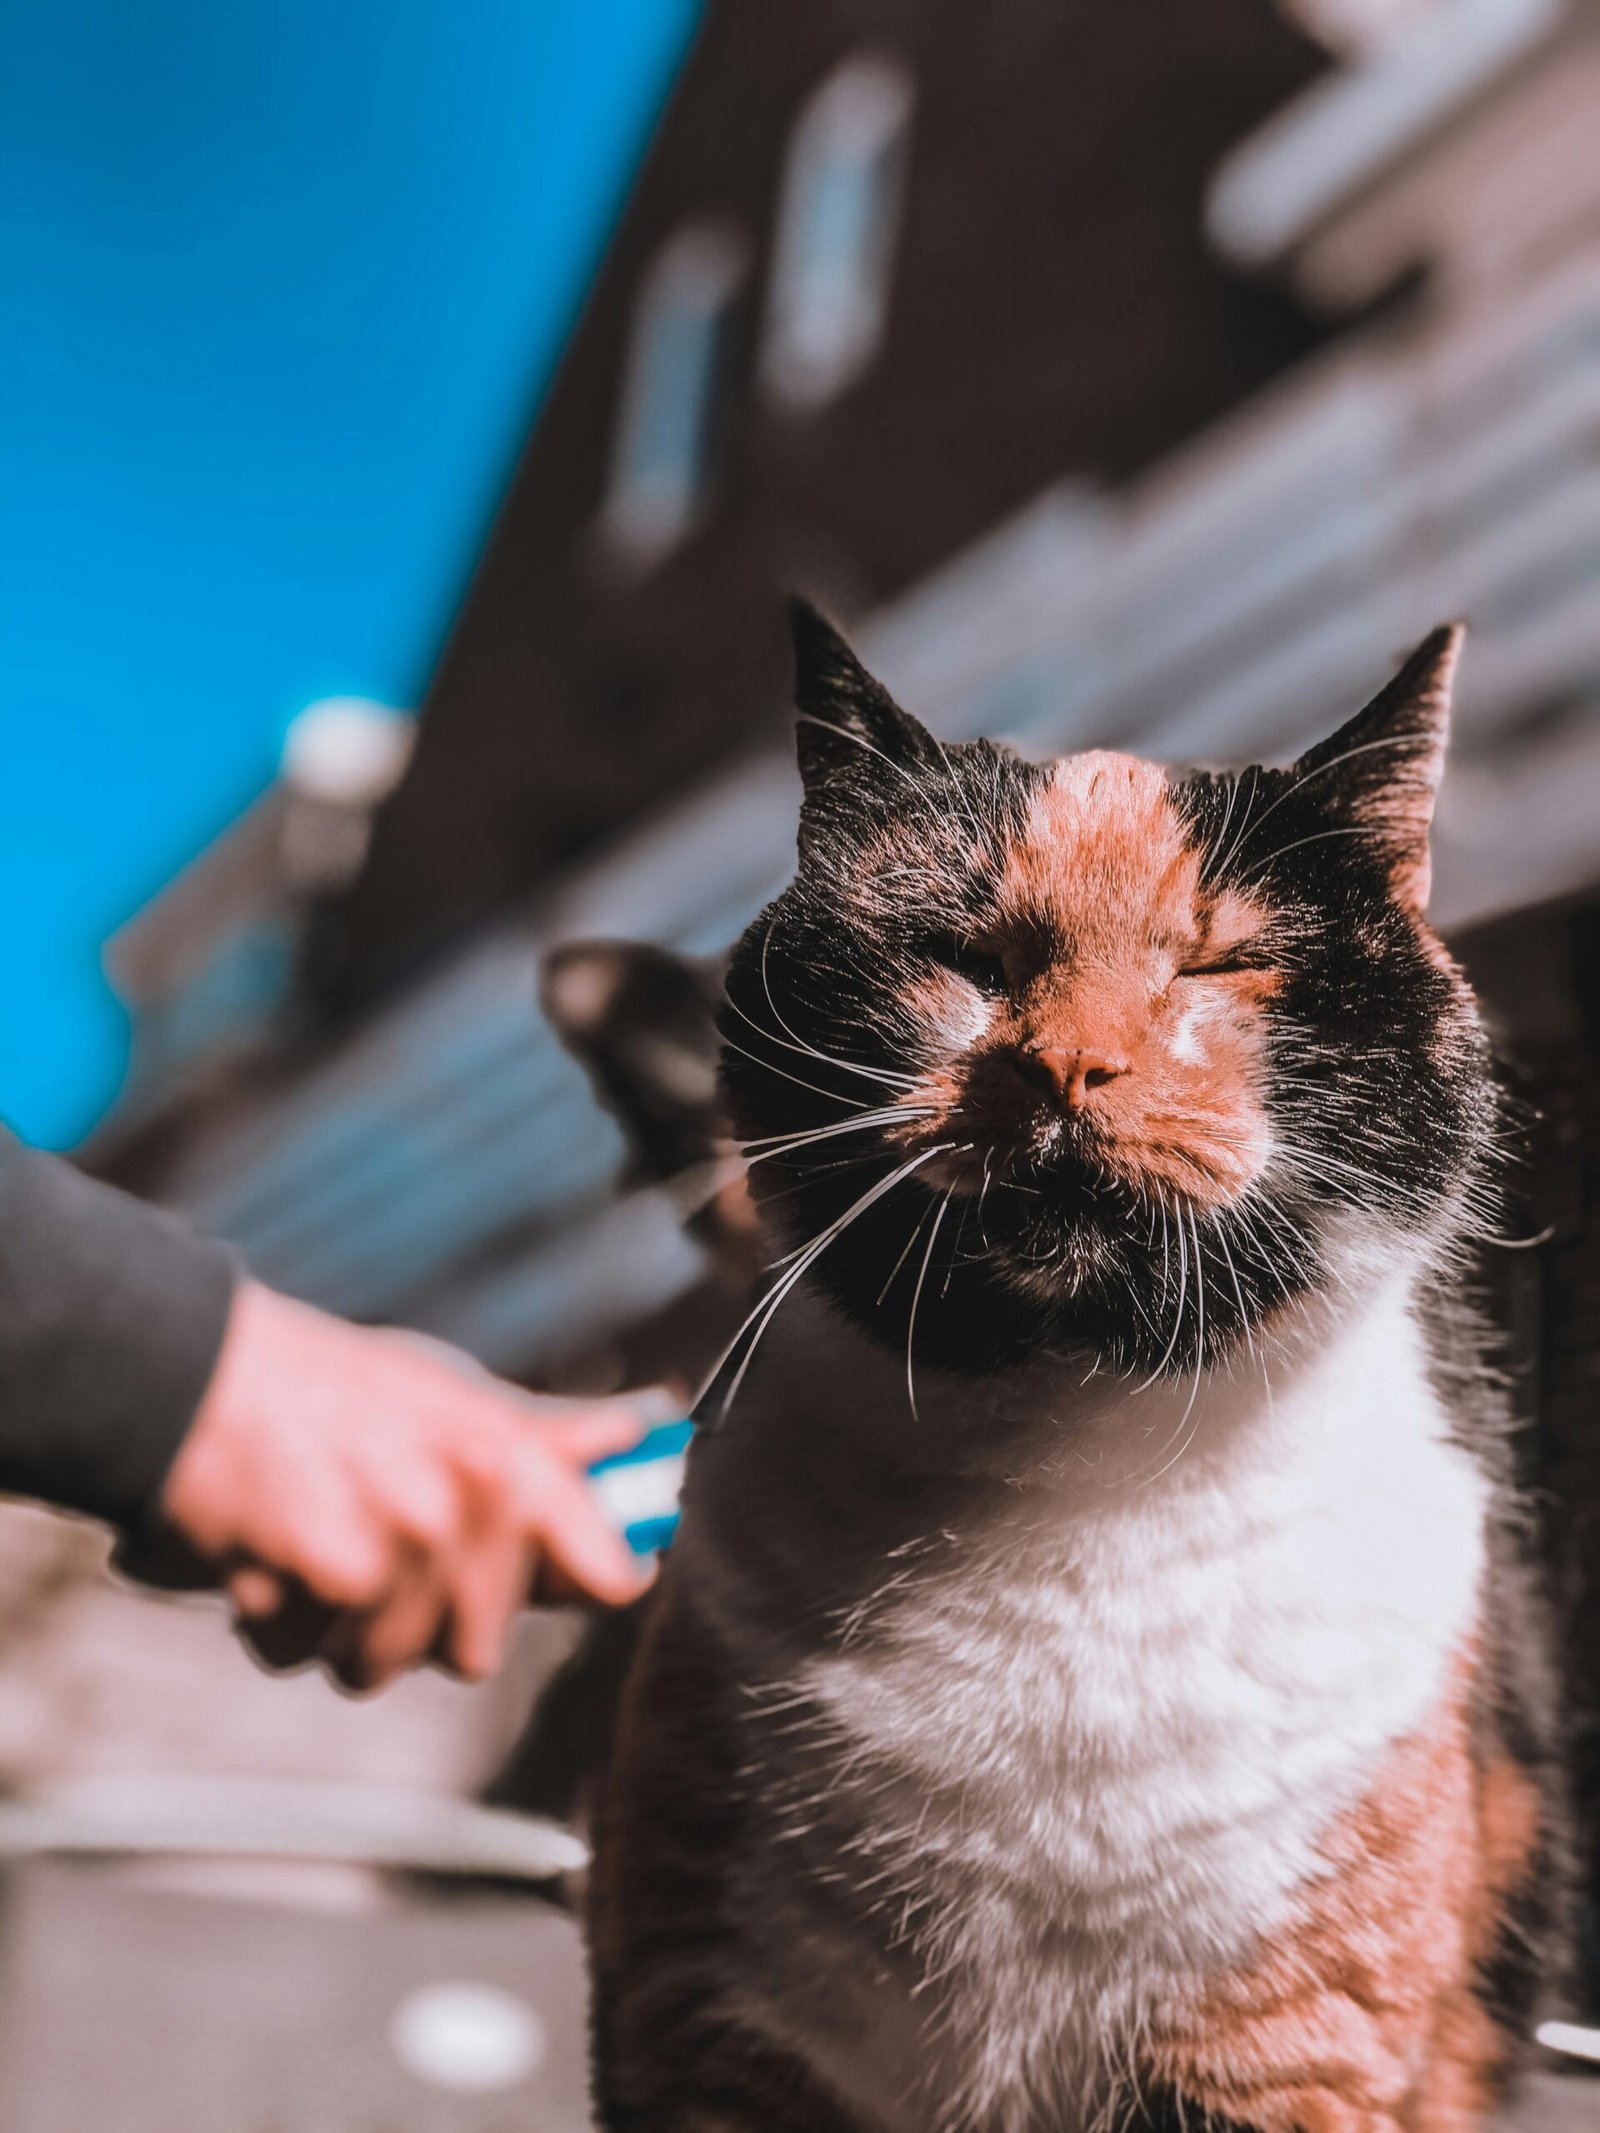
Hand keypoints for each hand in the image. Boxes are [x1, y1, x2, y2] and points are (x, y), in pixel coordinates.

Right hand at [157, 1281, 664, 1689]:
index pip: (607, 1575)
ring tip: (317, 1549)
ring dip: (340, 1630)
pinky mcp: (328, 1579)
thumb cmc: (329, 1390)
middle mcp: (469, 1503)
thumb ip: (544, 1440)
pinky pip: (307, 1657)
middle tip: (382, 1552)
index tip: (591, 1585)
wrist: (198, 1372)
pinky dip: (277, 1622)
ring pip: (384, 1666)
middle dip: (423, 1621)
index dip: (595, 1588)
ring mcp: (401, 1545)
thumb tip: (638, 1432)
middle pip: (477, 1649)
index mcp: (510, 1458)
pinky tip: (268, 1559)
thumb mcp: (449, 1396)